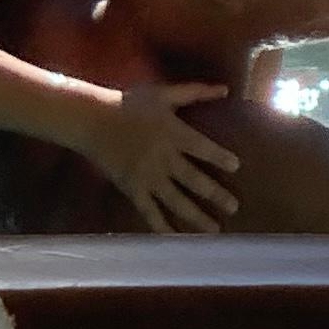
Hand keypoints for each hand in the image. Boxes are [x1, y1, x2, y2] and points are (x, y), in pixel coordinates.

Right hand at [93, 81, 239, 234]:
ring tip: (214, 230)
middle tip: (234, 207)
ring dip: (196, 217)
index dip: (219, 157)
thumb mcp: (164, 94)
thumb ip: (195, 92)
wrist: (92, 120)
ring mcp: (148, 177)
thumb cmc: (129, 104)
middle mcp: (164, 159)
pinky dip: (162, 227)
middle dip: (215, 195)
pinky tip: (176, 239)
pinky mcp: (133, 190)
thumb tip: (226, 89)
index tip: (236, 167)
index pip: (202, 148)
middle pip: (194, 180)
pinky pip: (150, 212)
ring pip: (176, 201)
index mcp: (173, 134)